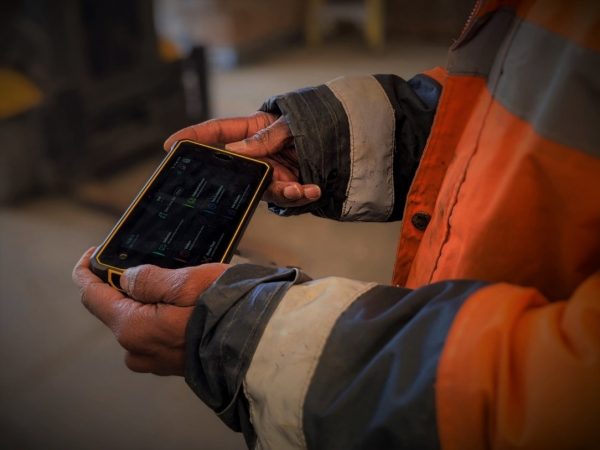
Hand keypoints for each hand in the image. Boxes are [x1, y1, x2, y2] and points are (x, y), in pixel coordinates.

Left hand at [72, 248, 227, 375]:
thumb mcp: (185, 282)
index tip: (95, 252)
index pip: (92, 295)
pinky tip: (189, 306)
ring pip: (139, 322)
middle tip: (158, 265)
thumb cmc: (225, 310)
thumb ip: (148, 278)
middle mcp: (137, 349)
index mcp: (132, 328)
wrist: (258, 345)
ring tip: (181, 285)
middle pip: (117, 309)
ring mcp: (155, 360)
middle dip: (129, 285)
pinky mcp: (173, 364)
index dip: (88, 270)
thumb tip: (127, 278)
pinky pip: (157, 335)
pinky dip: (164, 317)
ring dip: (150, 302)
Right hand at [163, 112, 320, 207]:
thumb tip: (236, 150)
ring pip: (264, 190)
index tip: (171, 145)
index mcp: (251, 130)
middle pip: (237, 168)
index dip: (193, 138)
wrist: (340, 138)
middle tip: (257, 178)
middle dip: (242, 178)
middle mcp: (258, 154)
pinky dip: (302, 195)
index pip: (217, 132)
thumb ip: (264, 136)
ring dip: (282, 191)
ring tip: (300, 188)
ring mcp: (272, 172)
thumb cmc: (311, 122)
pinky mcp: (288, 186)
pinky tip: (314, 190)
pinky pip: (288, 197)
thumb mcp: (289, 122)